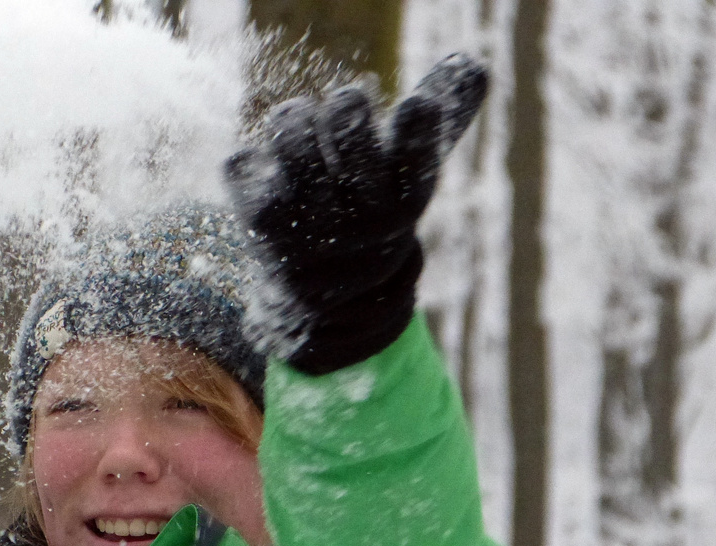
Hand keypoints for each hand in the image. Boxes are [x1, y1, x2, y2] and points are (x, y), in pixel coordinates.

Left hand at [225, 54, 487, 374]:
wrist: (330, 309)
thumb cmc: (373, 224)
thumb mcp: (408, 181)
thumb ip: (434, 125)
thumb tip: (472, 67)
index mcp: (404, 204)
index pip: (416, 156)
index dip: (417, 123)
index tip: (413, 106)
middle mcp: (359, 221)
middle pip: (347, 127)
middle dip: (346, 104)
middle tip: (346, 107)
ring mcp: (307, 225)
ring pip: (292, 134)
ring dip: (294, 116)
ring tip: (297, 123)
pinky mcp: (261, 228)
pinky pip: (243, 163)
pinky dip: (250, 159)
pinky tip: (264, 173)